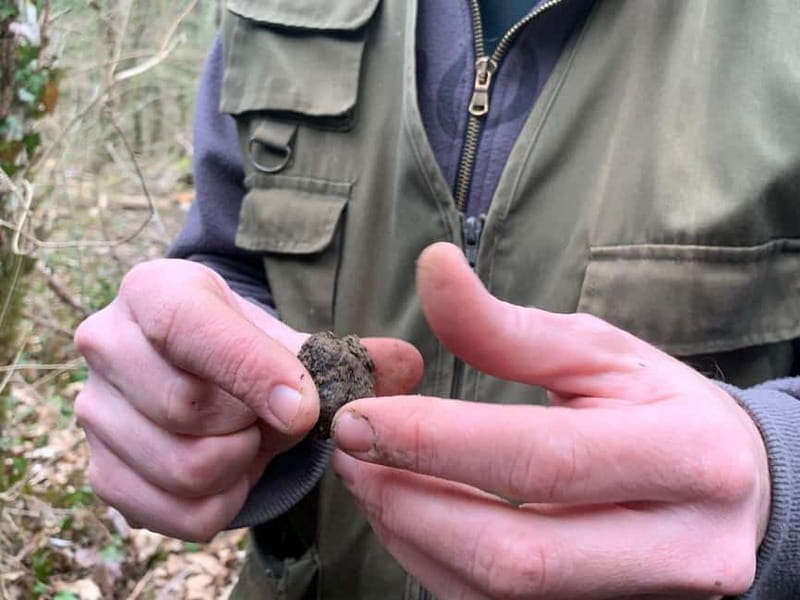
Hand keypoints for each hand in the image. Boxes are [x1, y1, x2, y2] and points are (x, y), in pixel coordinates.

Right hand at [74, 259, 421, 540]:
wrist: (196, 370)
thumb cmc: (246, 347)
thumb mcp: (288, 336)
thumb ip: (350, 352)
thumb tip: (407, 363)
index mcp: (153, 291)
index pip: (189, 330)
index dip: (251, 372)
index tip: (303, 408)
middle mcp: (106, 344)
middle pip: (188, 410)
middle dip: (256, 424)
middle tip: (282, 416)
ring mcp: (95, 413)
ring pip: (185, 468)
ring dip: (243, 464)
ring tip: (255, 438)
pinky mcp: (101, 471)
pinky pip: (177, 514)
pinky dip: (224, 502)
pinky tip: (234, 470)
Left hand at [331, 243, 770, 599]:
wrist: (727, 486)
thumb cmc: (657, 406)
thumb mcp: (597, 351)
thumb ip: (508, 325)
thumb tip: (433, 268)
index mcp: (687, 456)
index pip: (544, 459)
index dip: (436, 441)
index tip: (357, 419)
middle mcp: (679, 548)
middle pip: (517, 554)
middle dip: (411, 503)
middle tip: (351, 453)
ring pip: (499, 594)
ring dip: (412, 536)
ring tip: (370, 477)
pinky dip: (434, 565)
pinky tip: (409, 516)